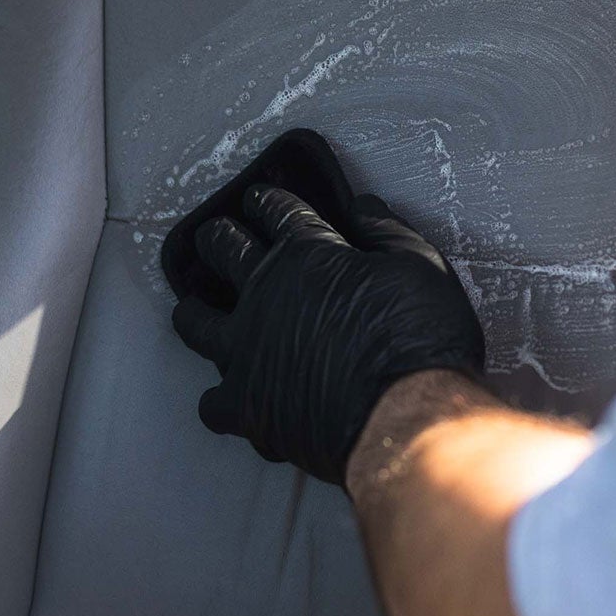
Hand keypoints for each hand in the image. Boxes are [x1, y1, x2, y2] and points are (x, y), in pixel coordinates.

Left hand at [171, 185, 485, 484]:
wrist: (409, 417)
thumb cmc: (420, 341)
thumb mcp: (420, 266)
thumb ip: (386, 232)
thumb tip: (363, 208)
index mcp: (308, 255)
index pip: (277, 212)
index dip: (266, 202)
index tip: (259, 199)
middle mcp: (266, 294)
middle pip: (223, 250)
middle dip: (217, 238)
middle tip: (215, 237)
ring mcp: (247, 351)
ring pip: (196, 322)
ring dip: (194, 311)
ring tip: (194, 309)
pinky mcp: (246, 406)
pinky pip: (212, 401)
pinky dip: (220, 399)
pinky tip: (229, 397)